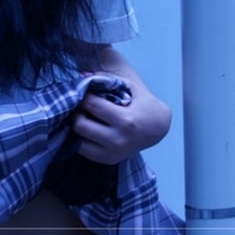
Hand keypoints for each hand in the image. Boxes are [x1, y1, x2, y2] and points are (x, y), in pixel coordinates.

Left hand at [73, 46, 171, 163]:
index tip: (83, 92)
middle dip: (77, 112)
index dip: (83, 96)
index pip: (92, 105)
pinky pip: (84, 151)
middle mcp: (118, 139)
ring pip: (78, 141)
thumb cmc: (143, 104)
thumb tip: (82, 75)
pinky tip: (87, 129)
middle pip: (81, 125)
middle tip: (80, 107)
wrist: (158, 128)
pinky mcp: (109, 160)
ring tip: (82, 117)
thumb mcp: (130, 86)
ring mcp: (113, 152)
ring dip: (77, 127)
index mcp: (125, 120)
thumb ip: (107, 79)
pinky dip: (80, 139)